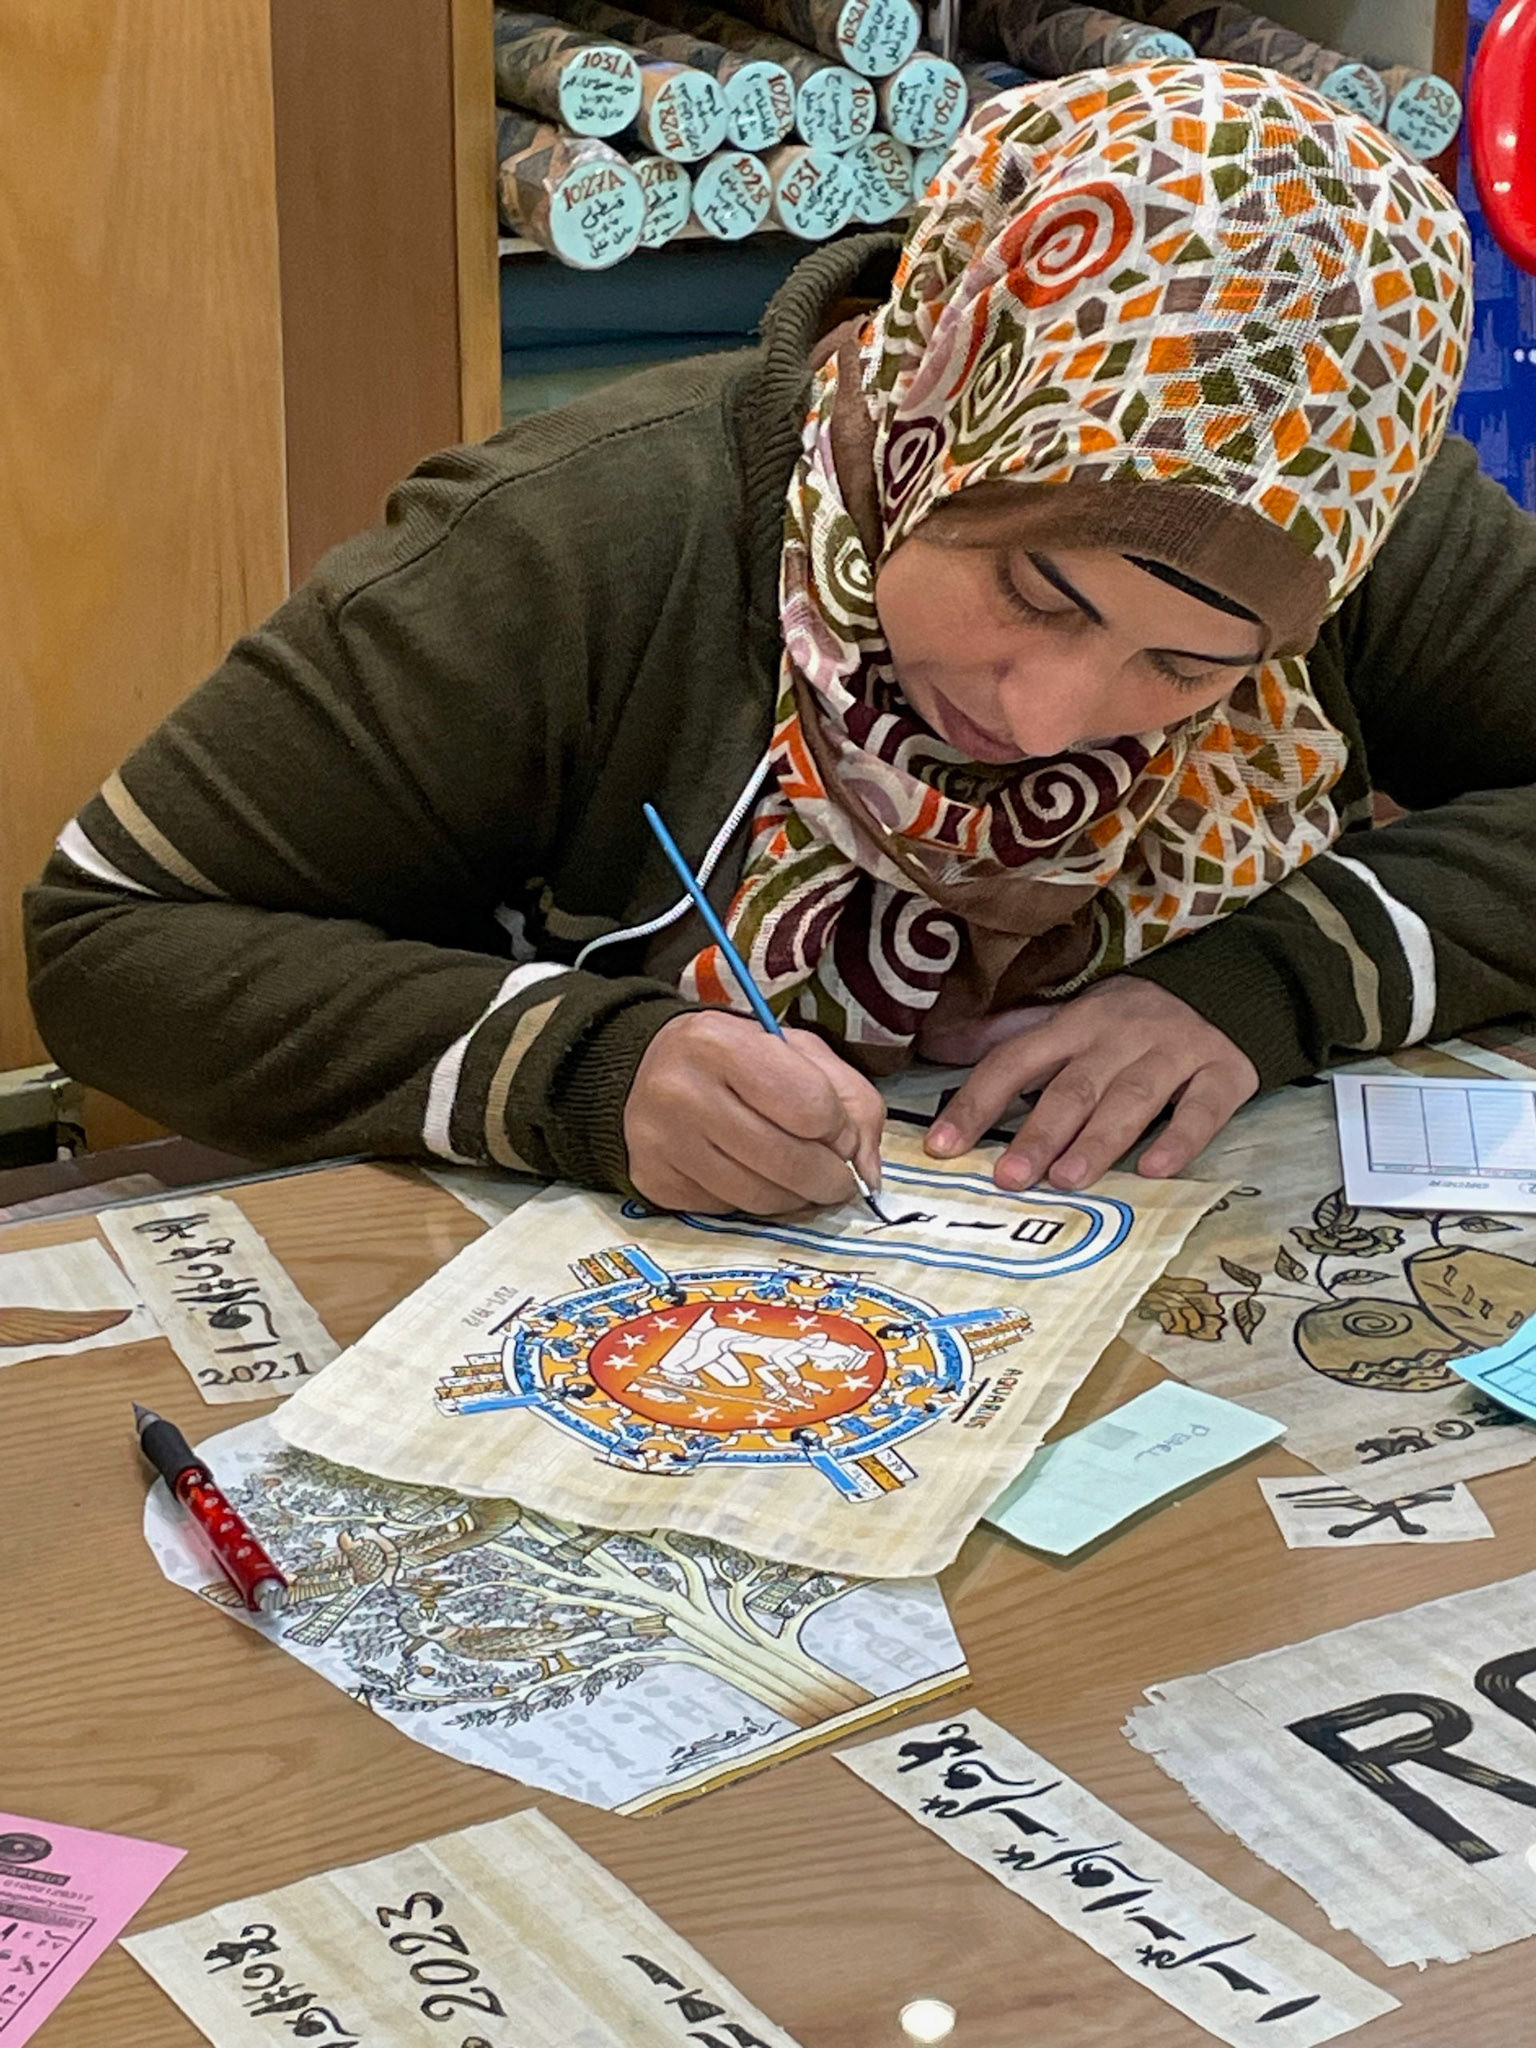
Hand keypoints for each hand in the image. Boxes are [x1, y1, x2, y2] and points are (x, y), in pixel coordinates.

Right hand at [624, 1010, 885, 1214]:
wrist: (646, 1071)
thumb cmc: (737, 1059)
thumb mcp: (798, 1054)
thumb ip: (850, 1100)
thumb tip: (868, 1172)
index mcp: (723, 1044)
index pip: (810, 1107)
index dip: (842, 1132)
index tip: (843, 1137)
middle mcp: (683, 1091)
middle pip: (787, 1162)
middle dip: (830, 1180)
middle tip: (839, 1180)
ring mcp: (663, 1141)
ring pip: (759, 1199)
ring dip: (796, 1200)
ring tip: (802, 1182)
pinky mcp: (654, 1181)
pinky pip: (727, 1212)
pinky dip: (754, 1205)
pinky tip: (755, 1180)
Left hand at [925, 977, 1256, 1189]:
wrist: (1229, 984)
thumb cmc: (1131, 1020)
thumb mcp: (1071, 1019)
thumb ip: (1013, 1040)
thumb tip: (940, 1044)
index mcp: (1073, 1023)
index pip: (1014, 1061)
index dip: (976, 1103)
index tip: (941, 1146)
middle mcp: (1120, 1035)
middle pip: (1074, 1087)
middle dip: (1039, 1134)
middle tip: (1009, 1178)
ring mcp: (1175, 1051)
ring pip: (1132, 1098)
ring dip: (1098, 1140)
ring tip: (1068, 1179)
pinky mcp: (1224, 1071)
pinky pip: (1203, 1108)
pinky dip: (1181, 1139)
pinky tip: (1155, 1170)